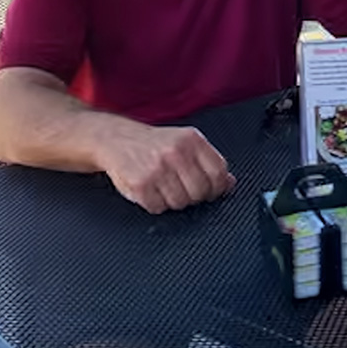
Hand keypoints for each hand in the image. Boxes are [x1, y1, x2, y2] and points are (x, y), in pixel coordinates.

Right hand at [97, 123, 234, 213]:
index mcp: (192, 140)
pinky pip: (159, 208)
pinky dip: (157, 204)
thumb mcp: (185, 142)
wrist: (117, 140)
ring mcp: (158, 169)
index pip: (218, 172)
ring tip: (166, 188)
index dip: (217, 187)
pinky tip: (152, 191)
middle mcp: (176, 152)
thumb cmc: (155, 144)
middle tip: (185, 190)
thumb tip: (230, 183)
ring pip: (181, 202)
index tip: (212, 191)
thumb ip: (209, 161)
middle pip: (200, 190)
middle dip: (195, 196)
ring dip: (175, 201)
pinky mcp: (141, 185)